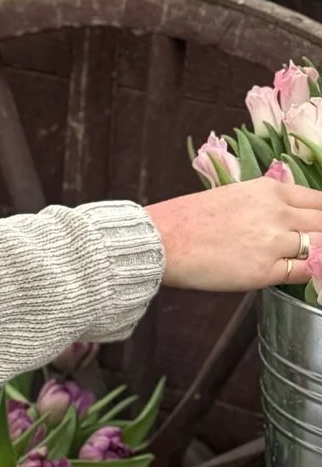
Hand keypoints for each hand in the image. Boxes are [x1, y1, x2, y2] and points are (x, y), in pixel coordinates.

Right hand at [147, 178, 321, 290]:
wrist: (161, 240)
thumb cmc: (188, 221)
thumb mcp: (235, 196)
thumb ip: (267, 205)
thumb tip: (287, 222)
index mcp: (271, 190)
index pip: (320, 201)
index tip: (317, 228)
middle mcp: (278, 212)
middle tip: (316, 245)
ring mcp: (274, 242)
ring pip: (321, 247)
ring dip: (319, 254)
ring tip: (312, 261)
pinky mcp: (264, 271)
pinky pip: (304, 272)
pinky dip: (310, 274)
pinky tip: (307, 277)